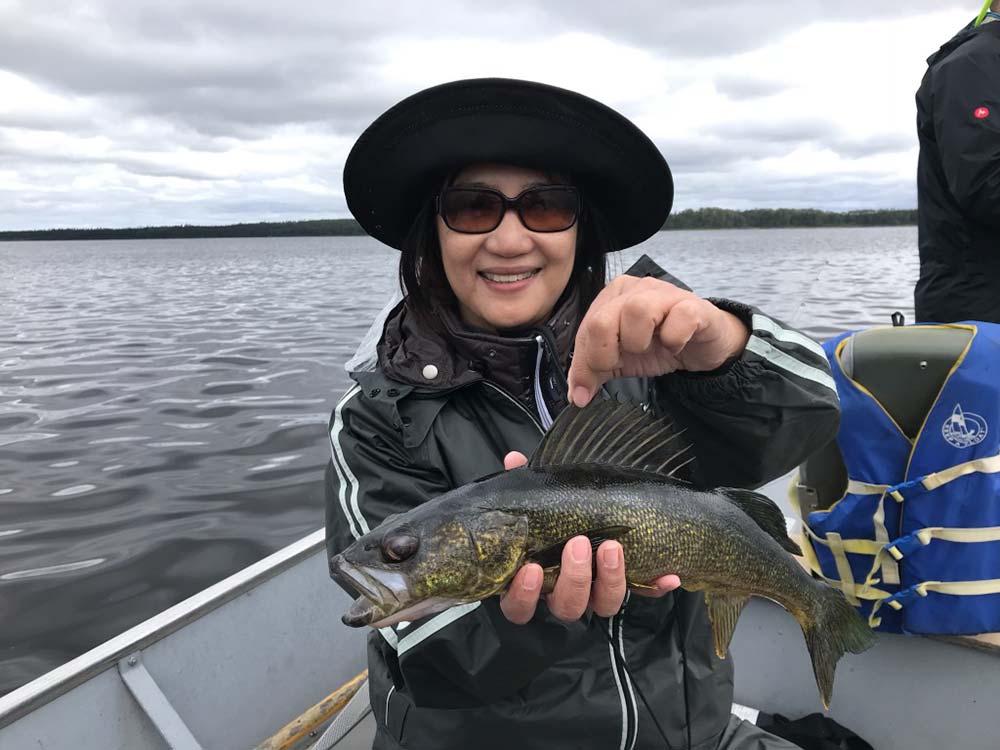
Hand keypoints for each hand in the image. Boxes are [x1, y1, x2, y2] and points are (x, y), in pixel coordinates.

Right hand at [499, 451, 680, 623]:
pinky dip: (655, 585)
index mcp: (534, 577)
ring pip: (603, 605)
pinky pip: (643, 591)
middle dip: (574, 578)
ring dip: (610, 580)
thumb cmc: (556, 507)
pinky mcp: (629, 584)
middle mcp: (565, 590)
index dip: (523, 594)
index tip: (531, 568)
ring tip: (611, 545)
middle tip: (578, 543)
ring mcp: (598, 590)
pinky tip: (668, 576)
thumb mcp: (538, 493)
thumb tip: (515, 459)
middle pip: (567, 606)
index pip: (518, 604)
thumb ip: (525, 481)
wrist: (596, 507)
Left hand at [567, 276, 749, 406]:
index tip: (586, 390)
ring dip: (638, 342)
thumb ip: (594, 372)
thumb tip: (577, 396)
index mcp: (611, 297)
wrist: (702, 346)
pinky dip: (674, 339)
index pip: (584, 329)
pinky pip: (678, 319)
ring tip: (648, 348)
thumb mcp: (620, 360)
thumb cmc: (659, 345)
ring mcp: (665, 294)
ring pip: (636, 312)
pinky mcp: (693, 306)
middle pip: (602, 321)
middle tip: (620, 364)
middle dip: (605, 355)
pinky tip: (676, 345)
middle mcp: (635, 289)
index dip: (583, 364)